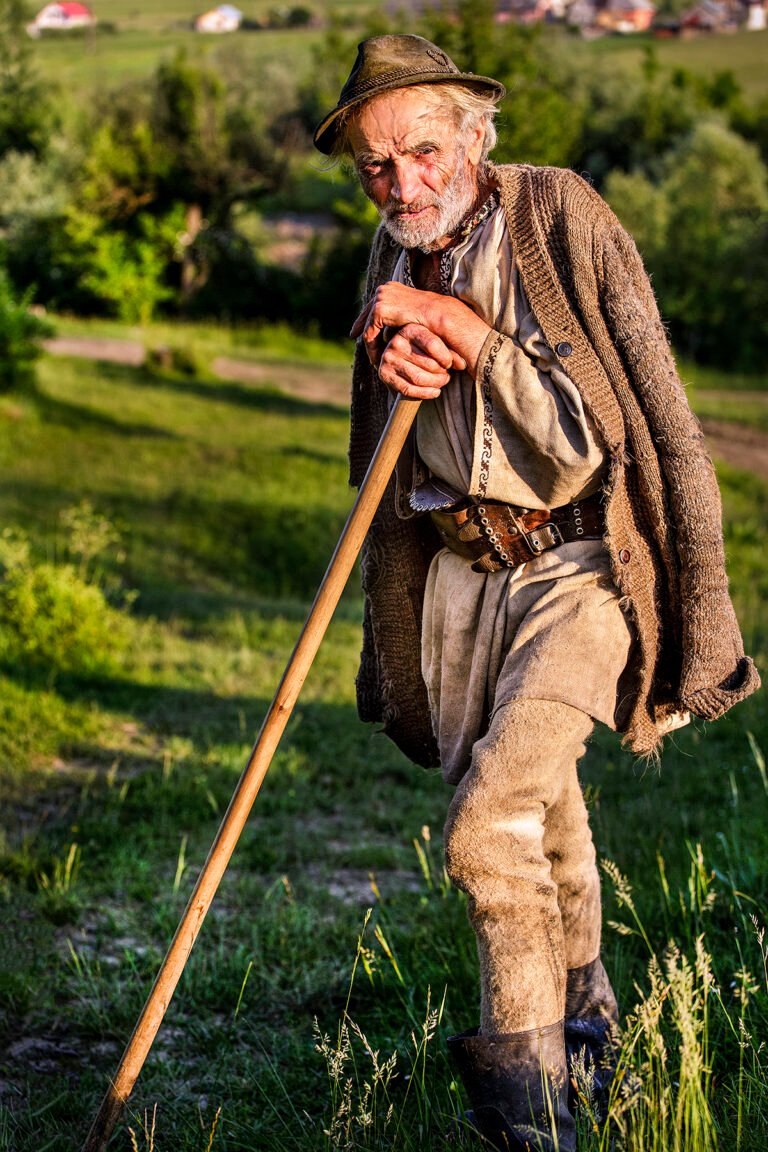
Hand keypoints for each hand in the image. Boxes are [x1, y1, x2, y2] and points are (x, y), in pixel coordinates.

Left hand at [350, 281, 490, 378]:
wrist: (441, 315)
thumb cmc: (435, 319)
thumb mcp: (415, 315)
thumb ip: (403, 317)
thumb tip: (396, 327)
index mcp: (393, 287)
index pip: (375, 303)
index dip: (367, 316)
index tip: (361, 328)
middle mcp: (385, 289)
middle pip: (367, 311)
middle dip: (361, 324)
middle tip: (353, 335)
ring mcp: (381, 298)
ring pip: (368, 325)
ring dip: (369, 341)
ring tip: (372, 355)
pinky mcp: (379, 310)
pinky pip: (369, 333)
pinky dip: (371, 347)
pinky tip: (376, 359)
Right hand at [377, 322, 461, 399]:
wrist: (407, 359)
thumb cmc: (428, 350)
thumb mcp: (439, 344)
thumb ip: (451, 351)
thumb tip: (462, 364)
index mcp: (411, 328)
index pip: (433, 345)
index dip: (446, 358)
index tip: (450, 364)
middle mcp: (396, 341)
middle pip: (428, 364)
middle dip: (443, 374)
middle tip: (447, 375)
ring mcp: (388, 358)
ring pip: (419, 378)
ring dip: (436, 384)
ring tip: (442, 381)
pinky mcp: (384, 374)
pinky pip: (408, 390)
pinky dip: (426, 394)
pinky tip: (435, 391)